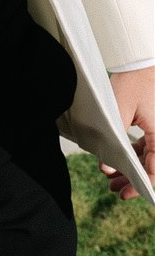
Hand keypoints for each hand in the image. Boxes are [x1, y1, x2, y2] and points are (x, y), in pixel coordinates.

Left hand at [103, 65, 154, 198]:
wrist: (141, 61)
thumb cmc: (133, 82)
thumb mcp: (119, 113)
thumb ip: (114, 142)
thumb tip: (106, 168)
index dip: (142, 185)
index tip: (127, 194)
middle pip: (154, 166)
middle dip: (134, 181)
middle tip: (115, 191)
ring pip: (150, 158)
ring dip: (133, 169)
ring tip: (111, 180)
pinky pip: (149, 147)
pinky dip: (135, 156)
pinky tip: (117, 163)